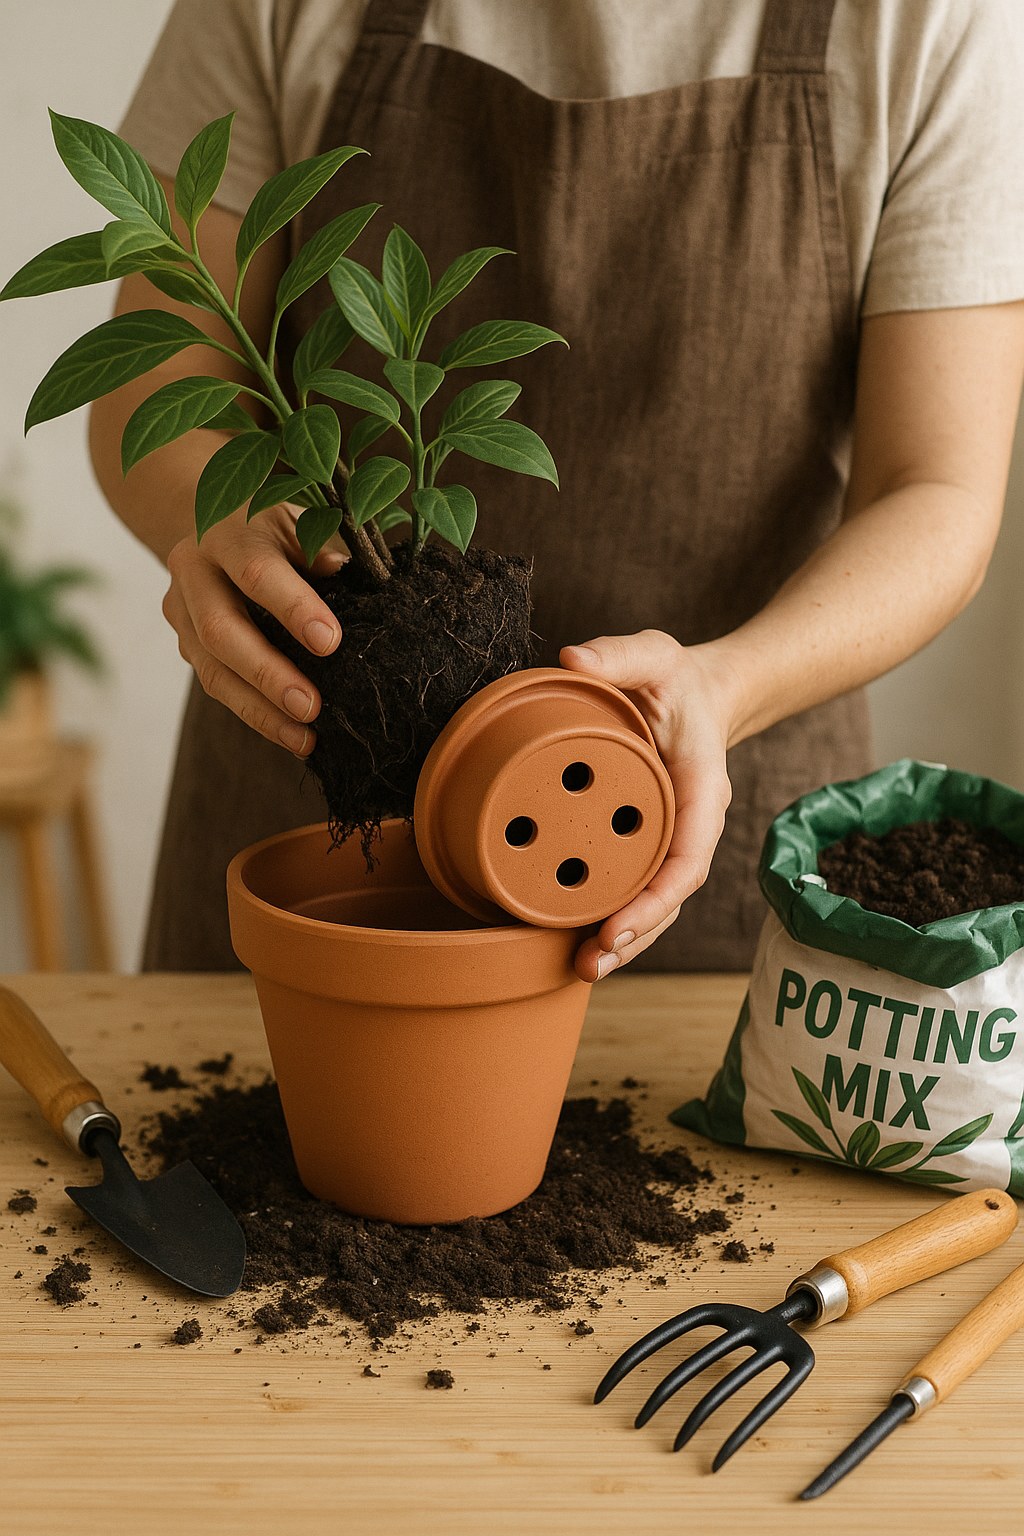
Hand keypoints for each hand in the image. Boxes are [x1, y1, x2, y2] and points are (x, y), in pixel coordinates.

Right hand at [163, 503, 344, 756]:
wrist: (207, 526)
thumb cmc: (270, 528)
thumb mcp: (297, 522)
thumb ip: (320, 547)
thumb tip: (346, 574)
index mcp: (227, 534)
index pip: (257, 572)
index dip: (293, 607)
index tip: (330, 642)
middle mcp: (193, 572)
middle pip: (221, 630)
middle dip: (268, 673)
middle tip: (311, 707)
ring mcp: (181, 612)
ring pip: (213, 670)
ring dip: (260, 710)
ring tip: (305, 738)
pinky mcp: (185, 646)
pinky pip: (217, 686)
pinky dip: (256, 715)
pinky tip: (291, 736)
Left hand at [559, 630, 736, 981]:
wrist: (698, 694)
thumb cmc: (676, 678)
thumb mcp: (653, 655)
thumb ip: (617, 654)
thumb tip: (571, 659)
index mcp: (699, 790)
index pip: (687, 858)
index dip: (655, 898)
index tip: (618, 925)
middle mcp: (691, 825)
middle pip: (670, 897)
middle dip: (636, 935)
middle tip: (590, 963)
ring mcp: (671, 841)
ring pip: (655, 904)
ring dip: (624, 941)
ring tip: (582, 971)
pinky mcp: (648, 845)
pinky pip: (635, 889)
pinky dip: (613, 919)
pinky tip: (575, 942)